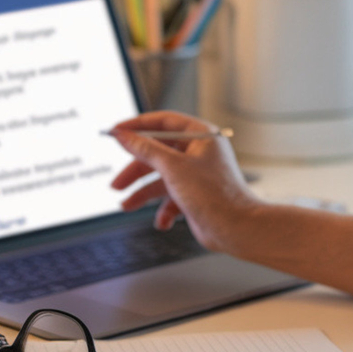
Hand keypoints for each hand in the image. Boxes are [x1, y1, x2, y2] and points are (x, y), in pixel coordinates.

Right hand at [108, 111, 256, 251]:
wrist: (236, 229)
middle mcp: (199, 152)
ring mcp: (196, 174)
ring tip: (126, 205)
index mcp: (200, 136)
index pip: (163, 122)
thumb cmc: (215, 195)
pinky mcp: (195, 195)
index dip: (137, 126)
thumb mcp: (173, 167)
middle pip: (157, 153)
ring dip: (143, 193)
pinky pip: (170, 197)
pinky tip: (163, 221)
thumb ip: (145, 149)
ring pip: (161, 178)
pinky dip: (163, 210)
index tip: (116, 132)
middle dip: (135, 169)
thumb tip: (124, 135)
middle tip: (116, 181)